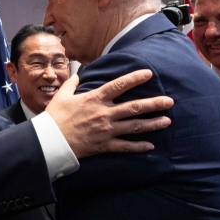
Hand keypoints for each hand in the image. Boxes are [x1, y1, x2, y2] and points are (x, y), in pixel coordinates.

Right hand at [45, 70, 173, 157]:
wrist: (50, 141)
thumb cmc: (54, 117)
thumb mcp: (62, 95)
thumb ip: (72, 83)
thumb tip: (78, 73)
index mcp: (94, 98)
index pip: (119, 85)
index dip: (135, 78)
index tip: (148, 73)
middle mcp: (104, 113)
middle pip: (134, 107)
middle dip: (154, 103)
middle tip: (169, 101)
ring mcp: (106, 130)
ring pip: (134, 126)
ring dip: (152, 123)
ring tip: (167, 121)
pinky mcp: (104, 145)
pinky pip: (125, 146)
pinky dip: (138, 146)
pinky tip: (151, 145)